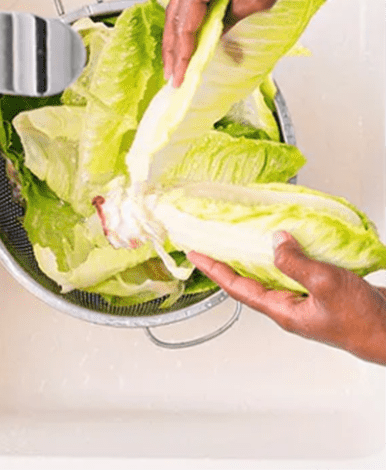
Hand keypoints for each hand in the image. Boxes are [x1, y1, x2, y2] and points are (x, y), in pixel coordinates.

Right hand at [163, 0, 385, 86]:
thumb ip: (232, 17)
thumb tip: (217, 32)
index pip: (186, 20)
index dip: (183, 52)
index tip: (179, 76)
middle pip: (177, 8)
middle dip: (174, 44)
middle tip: (172, 72)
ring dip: (183, 24)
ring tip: (182, 52)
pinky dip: (195, 3)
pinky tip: (199, 20)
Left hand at [188, 231, 385, 364]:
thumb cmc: (364, 322)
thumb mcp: (325, 285)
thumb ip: (295, 263)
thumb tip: (275, 241)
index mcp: (282, 310)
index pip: (236, 286)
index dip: (213, 269)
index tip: (193, 254)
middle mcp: (289, 305)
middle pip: (249, 279)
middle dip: (228, 260)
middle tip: (211, 241)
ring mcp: (305, 299)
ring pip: (272, 273)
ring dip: (257, 254)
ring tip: (241, 235)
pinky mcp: (321, 291)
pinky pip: (295, 269)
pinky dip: (287, 253)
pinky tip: (290, 240)